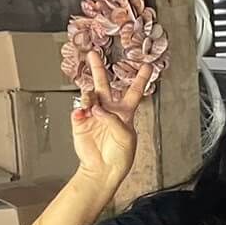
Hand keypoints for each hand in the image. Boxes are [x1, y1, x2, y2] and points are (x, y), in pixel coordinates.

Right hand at [72, 49, 150, 180]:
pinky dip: (80, 111)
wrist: (103, 169)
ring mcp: (93, 114)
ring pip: (89, 95)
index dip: (140, 78)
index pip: (134, 91)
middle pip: (104, 84)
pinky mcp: (80, 122)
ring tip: (92, 106)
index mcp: (125, 113)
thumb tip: (97, 109)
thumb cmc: (120, 156)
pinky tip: (83, 115)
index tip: (147, 65)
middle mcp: (108, 110)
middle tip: (94, 55)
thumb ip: (113, 121)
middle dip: (98, 69)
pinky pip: (78, 111)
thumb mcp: (126, 137)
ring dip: (90, 96)